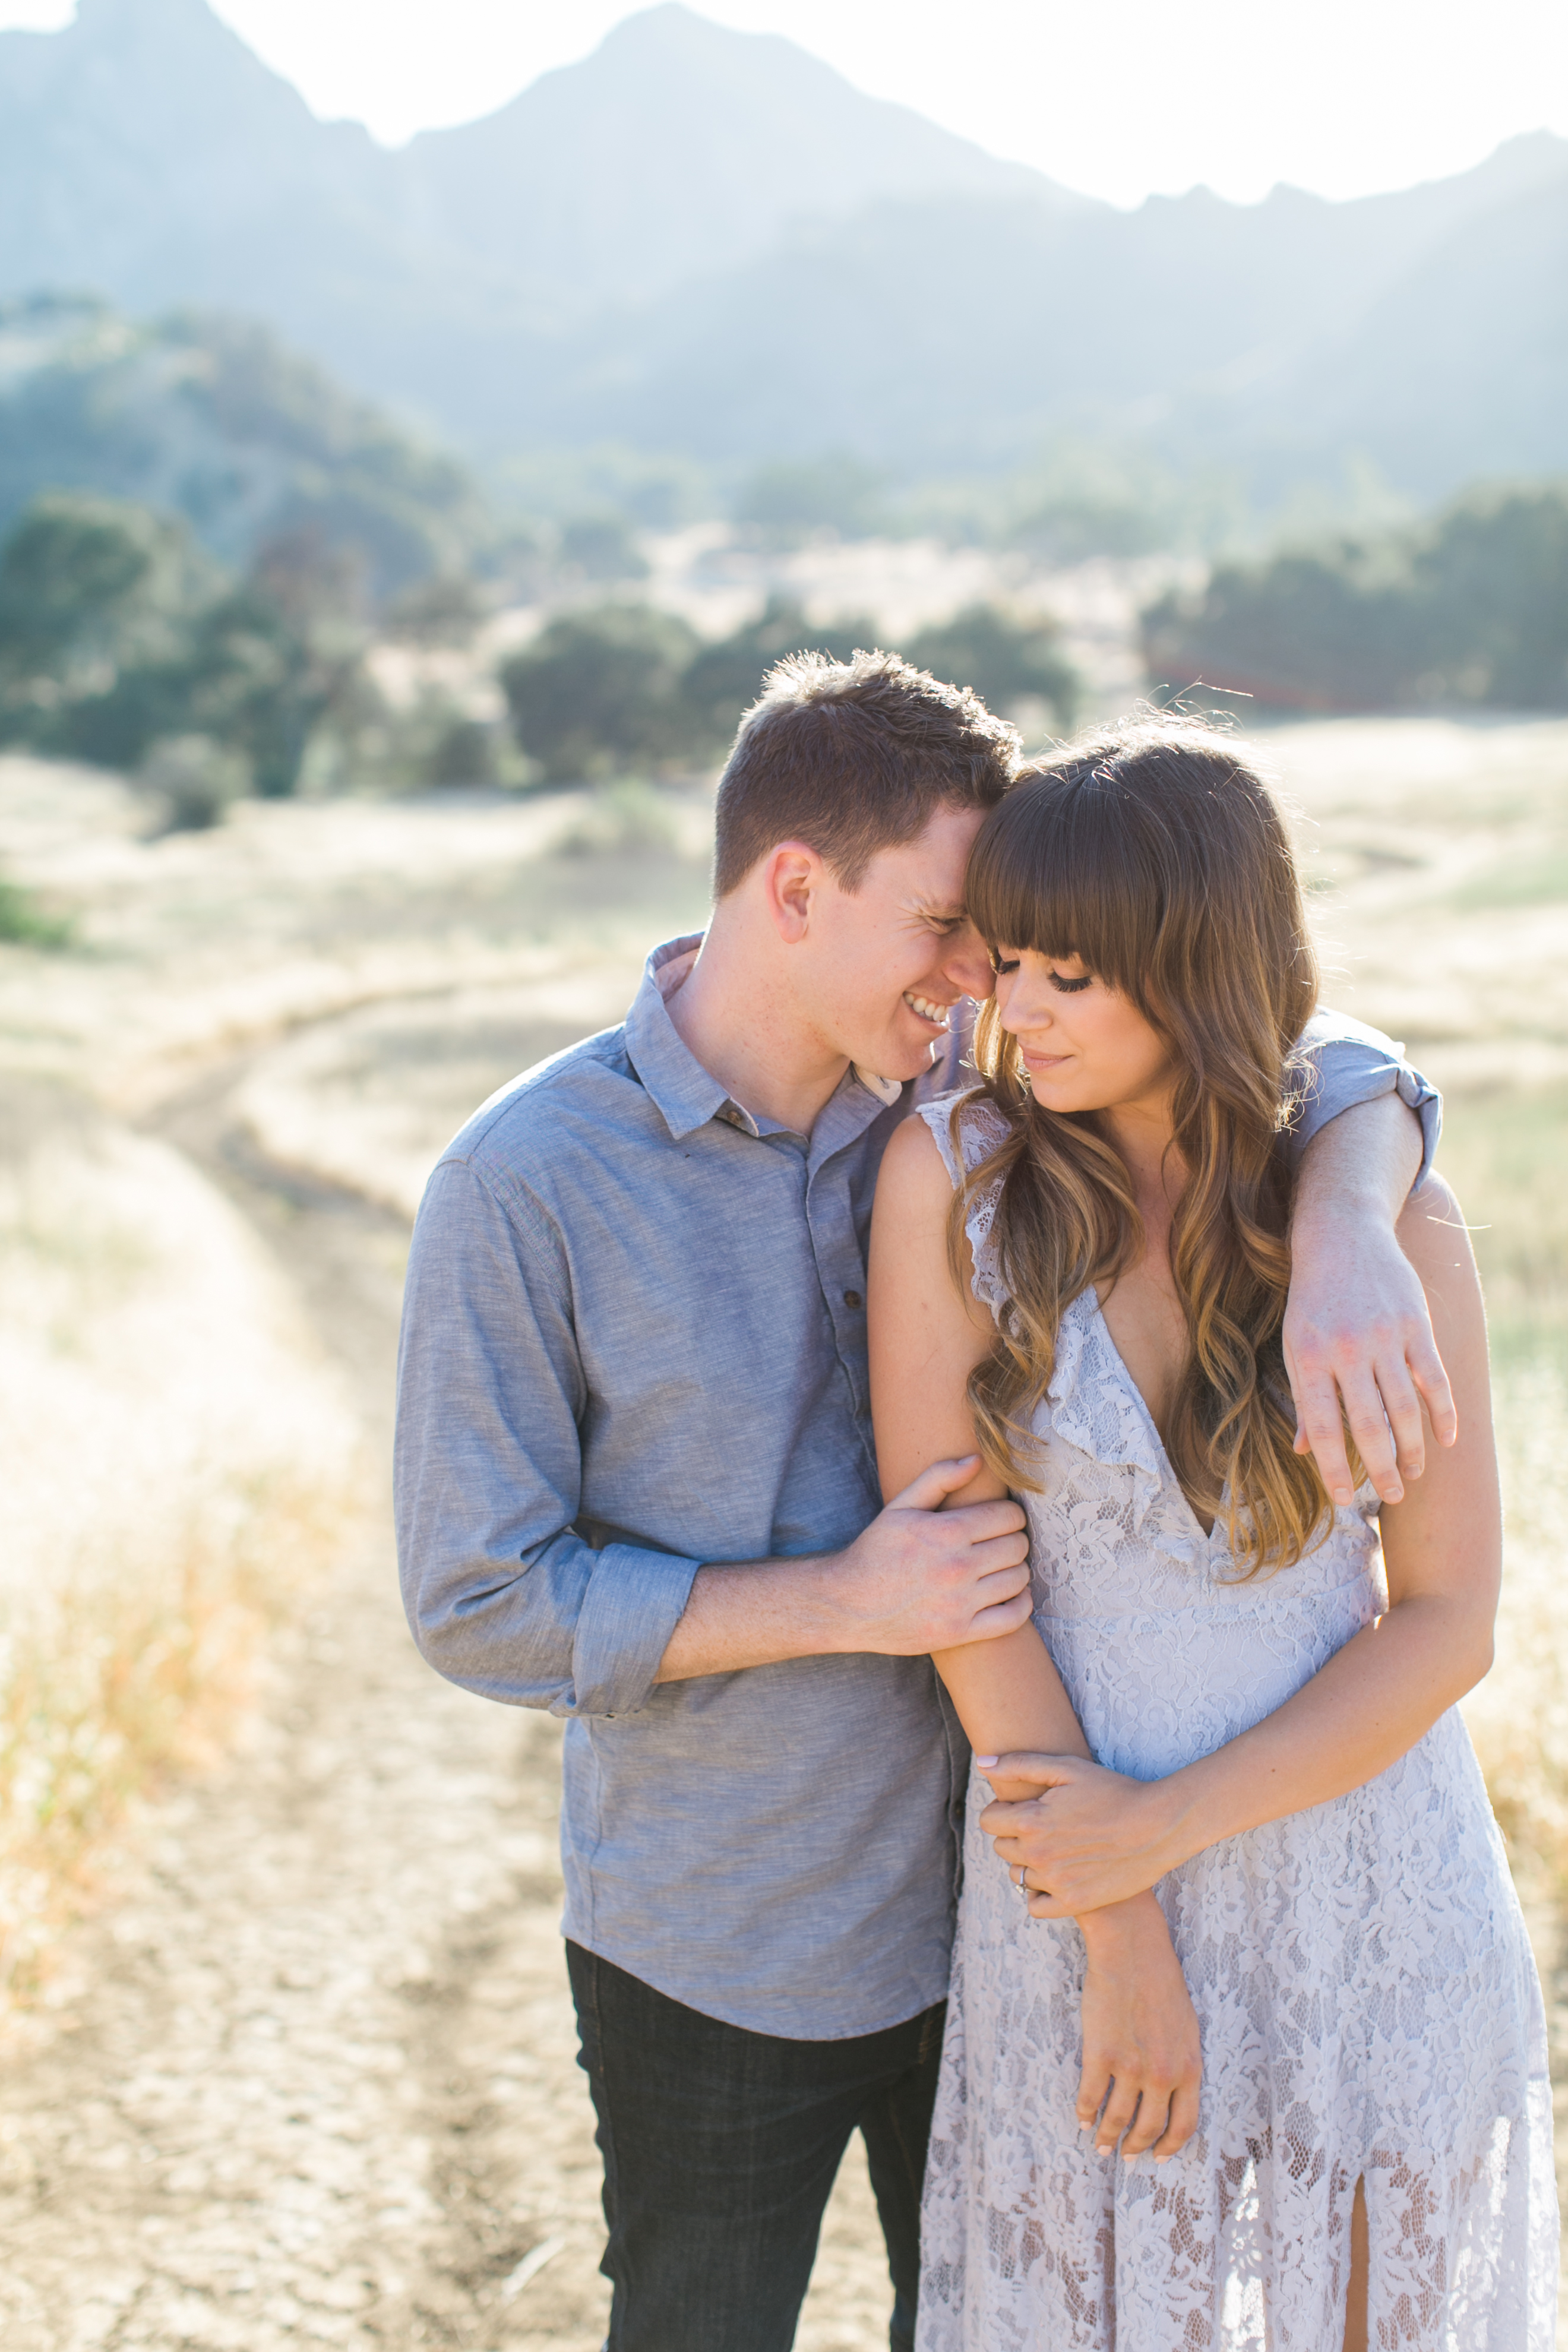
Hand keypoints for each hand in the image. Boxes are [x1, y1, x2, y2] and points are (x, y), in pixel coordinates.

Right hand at [826, 1457, 1031, 1655]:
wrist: (848, 1604)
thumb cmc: (875, 1551)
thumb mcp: (900, 1506)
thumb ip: (939, 1478)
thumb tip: (977, 1460)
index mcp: (946, 1532)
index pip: (1009, 1516)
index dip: (1010, 1514)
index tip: (1000, 1519)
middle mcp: (957, 1567)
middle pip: (1017, 1546)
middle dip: (1013, 1539)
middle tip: (999, 1542)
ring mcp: (960, 1603)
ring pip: (1019, 1579)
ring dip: (1015, 1569)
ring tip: (1000, 1567)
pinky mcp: (960, 1632)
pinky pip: (1013, 1618)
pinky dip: (1020, 1604)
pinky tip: (1011, 1595)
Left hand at [978, 1753, 1181, 1914]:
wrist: (1157, 1827)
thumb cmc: (1113, 1791)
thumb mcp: (1067, 1768)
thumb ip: (1019, 1765)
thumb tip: (982, 1764)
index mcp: (1032, 1820)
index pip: (989, 1821)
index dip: (1003, 1810)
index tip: (1024, 1807)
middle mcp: (1038, 1854)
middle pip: (1001, 1847)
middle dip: (1015, 1835)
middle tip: (1044, 1826)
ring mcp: (1056, 1882)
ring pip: (1017, 1875)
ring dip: (1028, 1863)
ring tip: (1055, 1849)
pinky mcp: (1074, 1903)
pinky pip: (1034, 1905)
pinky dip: (1040, 1893)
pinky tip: (1058, 1876)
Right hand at [1076, 1896, 1200, 2158]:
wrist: (1133, 1950)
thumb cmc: (1162, 1982)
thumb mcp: (1187, 2027)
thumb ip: (1182, 2063)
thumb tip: (1173, 2093)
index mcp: (1189, 2068)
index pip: (1184, 2125)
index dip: (1170, 2146)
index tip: (1159, 2157)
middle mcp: (1162, 2074)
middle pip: (1149, 2128)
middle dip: (1136, 2147)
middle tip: (1126, 2156)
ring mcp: (1130, 2066)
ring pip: (1117, 2118)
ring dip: (1107, 2137)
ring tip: (1101, 2145)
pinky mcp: (1101, 2053)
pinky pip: (1090, 2096)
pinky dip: (1085, 2113)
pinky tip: (1082, 2119)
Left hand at [1285, 1196, 1456, 1509]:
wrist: (1342, 1236)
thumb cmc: (1312, 1300)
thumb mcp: (1295, 1344)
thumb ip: (1304, 1397)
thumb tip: (1304, 1451)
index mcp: (1309, 1358)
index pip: (1322, 1427)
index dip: (1332, 1469)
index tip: (1340, 1499)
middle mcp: (1347, 1351)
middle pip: (1369, 1426)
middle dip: (1380, 1469)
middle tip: (1391, 1496)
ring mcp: (1385, 1337)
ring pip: (1405, 1408)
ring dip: (1412, 1448)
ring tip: (1413, 1472)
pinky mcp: (1416, 1326)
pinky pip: (1434, 1379)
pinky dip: (1443, 1413)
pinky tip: (1445, 1438)